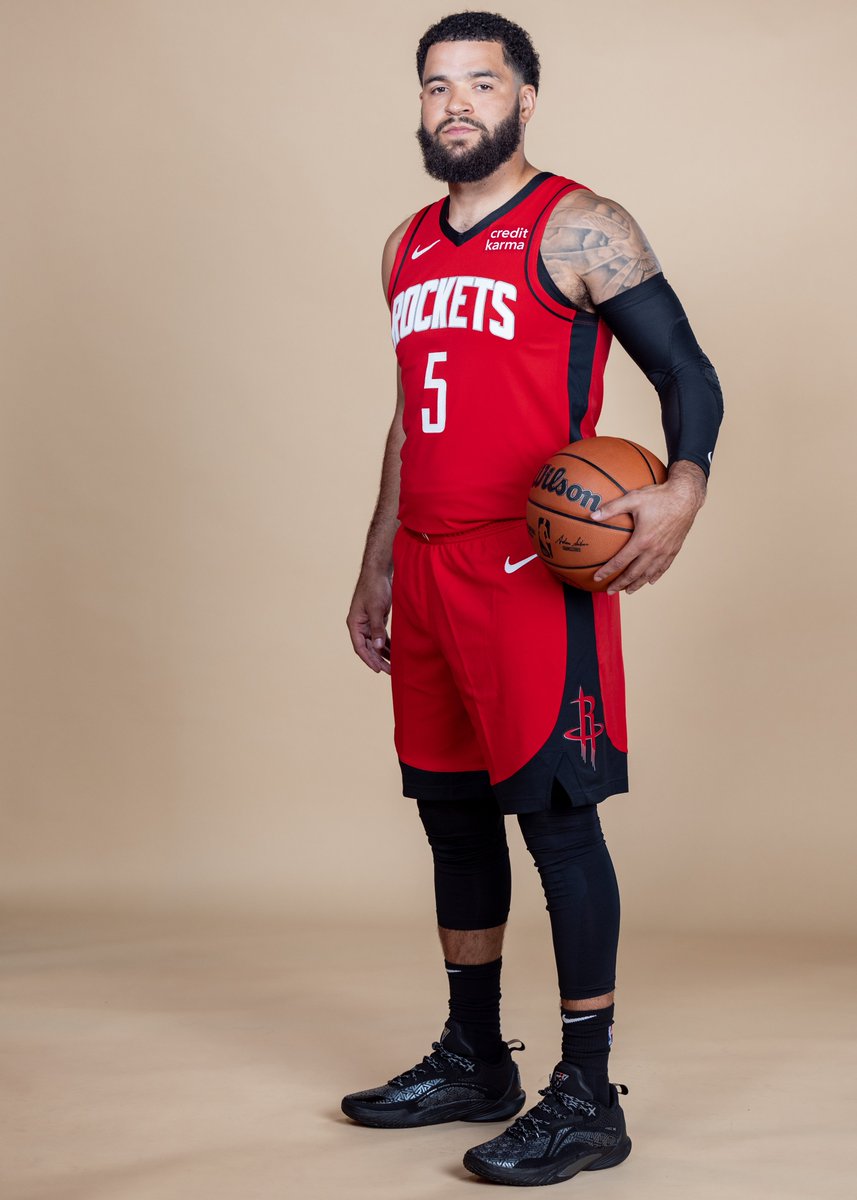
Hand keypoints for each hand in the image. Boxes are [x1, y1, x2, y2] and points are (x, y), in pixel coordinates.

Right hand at [346, 569, 392, 673]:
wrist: (378, 572)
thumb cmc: (374, 588)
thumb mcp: (377, 608)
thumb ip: (377, 628)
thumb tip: (379, 647)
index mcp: (354, 623)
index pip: (360, 647)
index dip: (369, 660)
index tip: (378, 670)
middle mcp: (359, 625)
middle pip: (368, 648)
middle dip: (378, 660)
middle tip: (389, 672)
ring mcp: (368, 623)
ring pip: (375, 644)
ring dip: (383, 654)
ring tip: (393, 666)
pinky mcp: (376, 619)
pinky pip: (381, 636)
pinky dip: (387, 645)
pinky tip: (395, 653)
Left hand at [591, 462, 705, 594]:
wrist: (686, 497)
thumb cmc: (659, 496)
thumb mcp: (633, 499)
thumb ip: (612, 508)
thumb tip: (592, 515)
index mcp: (642, 540)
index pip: (620, 561)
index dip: (607, 571)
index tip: (597, 578)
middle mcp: (654, 550)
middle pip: (634, 573)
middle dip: (621, 584)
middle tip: (609, 591)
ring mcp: (666, 551)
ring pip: (649, 574)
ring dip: (638, 584)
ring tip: (628, 591)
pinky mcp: (675, 549)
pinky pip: (664, 567)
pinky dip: (655, 576)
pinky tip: (650, 581)